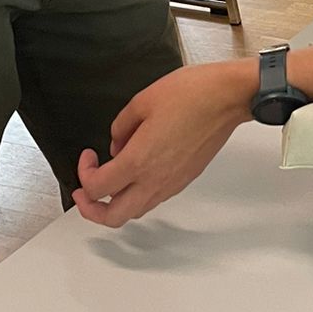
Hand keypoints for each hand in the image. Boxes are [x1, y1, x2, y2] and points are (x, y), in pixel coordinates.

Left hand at [74, 63, 252, 226]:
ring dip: (116, 204)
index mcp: (138, 160)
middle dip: (91, 209)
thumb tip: (116, 143)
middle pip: (113, 217)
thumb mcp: (142, 101)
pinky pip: (154, 199)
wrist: (228, 98)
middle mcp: (154, 180)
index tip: (88, 157)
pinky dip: (138, 194)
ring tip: (110, 183)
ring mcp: (172, 183)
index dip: (84, 174)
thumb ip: (120, 127)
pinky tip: (137, 172)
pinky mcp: (185, 179)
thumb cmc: (192, 95)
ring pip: (135, 211)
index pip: (97, 188)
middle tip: (84, 192)